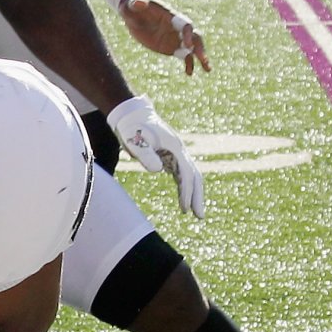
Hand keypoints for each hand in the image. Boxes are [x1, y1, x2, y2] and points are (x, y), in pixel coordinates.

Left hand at [110, 93, 206, 219]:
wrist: (132, 115)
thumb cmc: (132, 128)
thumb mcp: (135, 141)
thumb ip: (146, 155)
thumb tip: (159, 170)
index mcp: (174, 147)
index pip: (186, 174)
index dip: (187, 192)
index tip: (185, 209)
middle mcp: (179, 150)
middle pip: (195, 176)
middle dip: (197, 196)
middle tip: (200, 217)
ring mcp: (176, 153)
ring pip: (190, 176)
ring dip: (193, 194)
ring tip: (192, 213)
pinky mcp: (170, 156)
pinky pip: (182, 174)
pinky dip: (185, 187)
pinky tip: (184, 199)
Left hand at [120, 0, 209, 73]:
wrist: (134, 13)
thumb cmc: (134, 5)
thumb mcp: (133, 4)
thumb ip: (137, 3)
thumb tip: (138, 3)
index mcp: (171, 16)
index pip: (185, 25)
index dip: (188, 34)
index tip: (187, 45)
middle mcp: (177, 27)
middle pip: (194, 37)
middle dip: (199, 47)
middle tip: (203, 58)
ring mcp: (176, 38)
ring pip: (193, 48)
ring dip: (201, 57)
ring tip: (207, 69)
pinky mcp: (172, 46)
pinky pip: (184, 56)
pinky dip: (189, 64)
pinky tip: (189, 73)